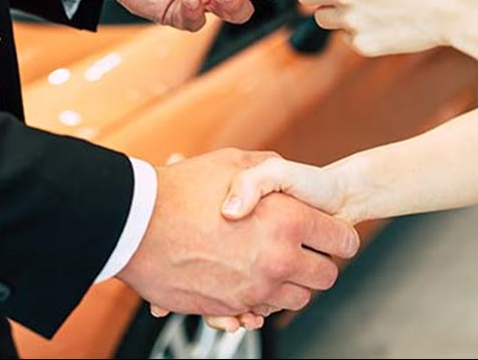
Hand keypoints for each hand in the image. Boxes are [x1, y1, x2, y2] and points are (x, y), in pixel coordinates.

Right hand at [116, 149, 359, 319]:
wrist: (135, 225)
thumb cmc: (181, 191)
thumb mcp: (234, 162)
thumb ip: (270, 170)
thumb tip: (285, 178)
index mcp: (288, 221)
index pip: (343, 240)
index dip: (340, 235)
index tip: (332, 234)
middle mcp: (277, 260)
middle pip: (325, 277)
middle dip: (319, 264)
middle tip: (306, 251)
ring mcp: (254, 288)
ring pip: (296, 300)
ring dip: (291, 285)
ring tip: (273, 263)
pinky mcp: (229, 307)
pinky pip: (260, 314)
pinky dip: (260, 302)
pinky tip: (248, 280)